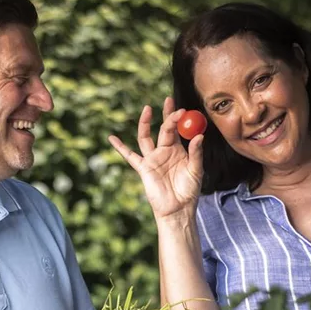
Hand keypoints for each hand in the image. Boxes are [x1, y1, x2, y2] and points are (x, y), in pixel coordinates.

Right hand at [108, 97, 204, 219]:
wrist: (178, 209)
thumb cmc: (189, 191)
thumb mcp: (196, 170)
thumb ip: (196, 153)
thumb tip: (199, 135)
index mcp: (178, 150)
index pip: (177, 129)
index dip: (178, 118)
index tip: (182, 109)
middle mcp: (164, 152)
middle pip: (163, 129)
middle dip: (166, 115)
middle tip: (168, 100)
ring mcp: (152, 159)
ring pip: (146, 137)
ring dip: (145, 123)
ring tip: (147, 109)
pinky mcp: (143, 168)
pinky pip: (130, 156)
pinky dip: (120, 147)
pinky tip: (111, 138)